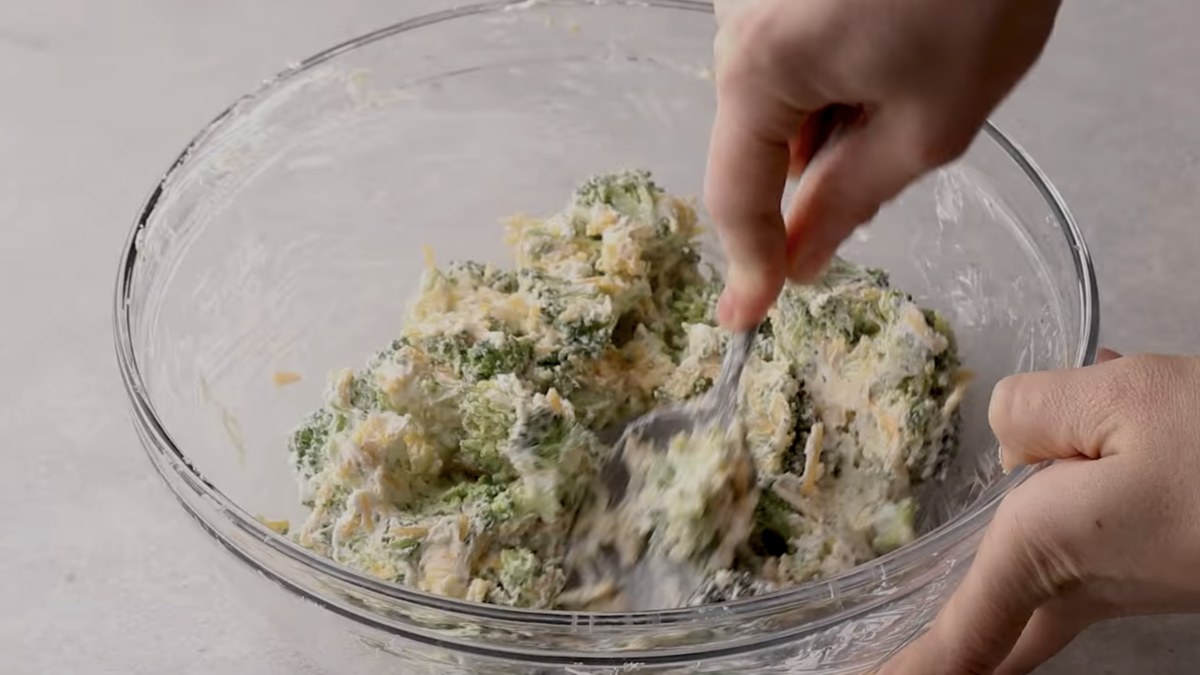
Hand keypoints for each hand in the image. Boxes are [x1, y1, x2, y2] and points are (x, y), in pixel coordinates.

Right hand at [705, 0, 1062, 329]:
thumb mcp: (931, 119)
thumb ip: (853, 197)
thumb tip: (803, 255)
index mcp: (758, 66)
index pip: (737, 195)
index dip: (748, 264)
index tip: (748, 317)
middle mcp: (734, 24)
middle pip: (760, 140)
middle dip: (821, 166)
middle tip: (904, 142)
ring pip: (780, 95)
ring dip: (836, 114)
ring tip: (915, 70)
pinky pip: (792, 51)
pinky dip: (837, 70)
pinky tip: (897, 41)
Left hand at [879, 349, 1199, 674]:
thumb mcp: (1122, 399)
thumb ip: (1034, 411)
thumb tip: (1006, 438)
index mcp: (1045, 552)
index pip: (959, 639)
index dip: (908, 671)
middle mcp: (1087, 583)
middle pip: (999, 630)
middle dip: (950, 645)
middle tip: (894, 646)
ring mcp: (1136, 580)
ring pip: (1047, 583)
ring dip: (1007, 559)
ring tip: (980, 526)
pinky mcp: (1174, 557)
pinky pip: (1096, 540)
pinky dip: (1071, 501)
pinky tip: (1087, 440)